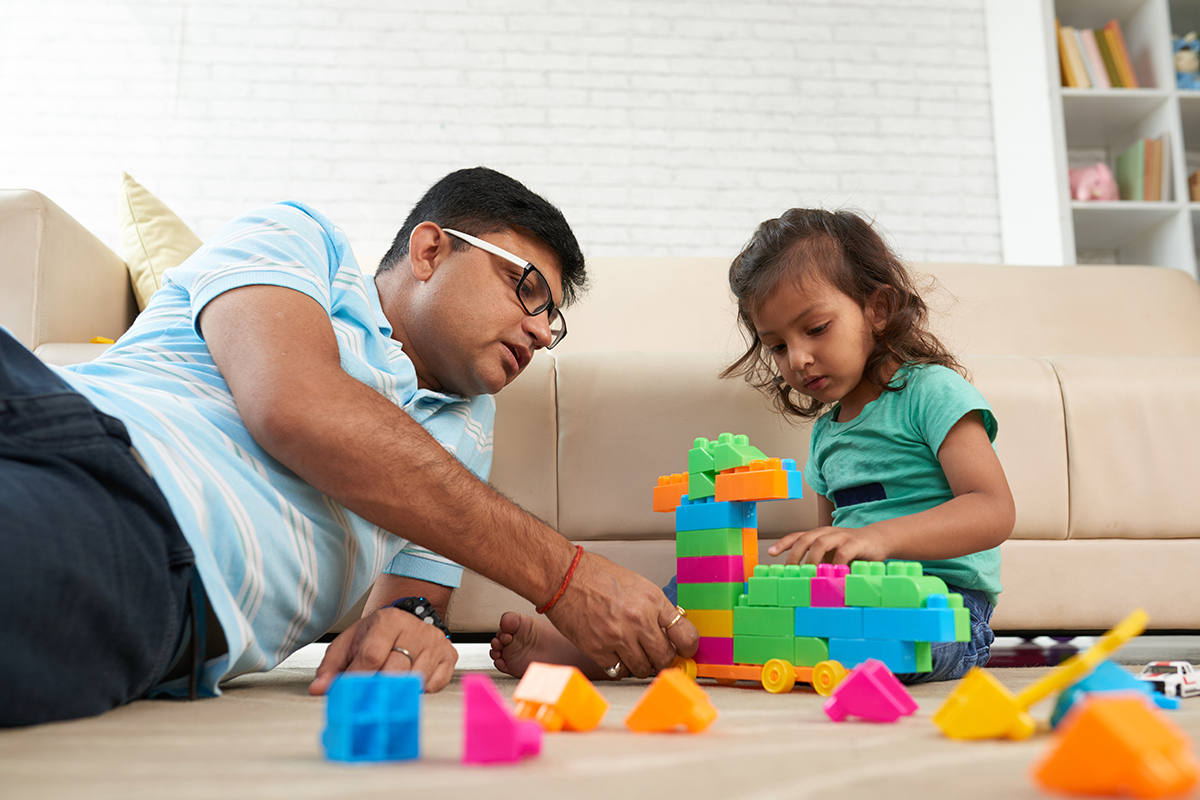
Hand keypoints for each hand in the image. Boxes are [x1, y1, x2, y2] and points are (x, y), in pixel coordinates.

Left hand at [309, 606, 457, 694]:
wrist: (408, 620)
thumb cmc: (376, 636)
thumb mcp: (349, 644)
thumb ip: (331, 667)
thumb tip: (319, 689)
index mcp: (388, 620)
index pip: (372, 656)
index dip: (359, 679)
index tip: (351, 693)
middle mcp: (415, 628)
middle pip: (395, 671)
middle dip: (378, 690)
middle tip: (367, 700)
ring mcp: (435, 642)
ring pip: (415, 681)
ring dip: (398, 692)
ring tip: (387, 690)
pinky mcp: (449, 656)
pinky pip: (433, 685)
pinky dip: (419, 691)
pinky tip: (409, 683)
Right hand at [545, 551, 697, 678]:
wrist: (563, 576)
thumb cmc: (595, 575)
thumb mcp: (636, 584)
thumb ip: (654, 607)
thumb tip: (669, 628)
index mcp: (652, 600)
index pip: (685, 634)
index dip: (688, 647)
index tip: (685, 651)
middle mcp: (639, 620)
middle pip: (665, 657)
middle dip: (664, 660)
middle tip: (659, 656)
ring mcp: (619, 637)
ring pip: (643, 668)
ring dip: (641, 664)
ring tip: (633, 653)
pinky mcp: (599, 650)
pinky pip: (619, 670)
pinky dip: (620, 666)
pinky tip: (616, 654)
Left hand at [767, 525, 887, 564]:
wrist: (880, 540)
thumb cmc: (852, 551)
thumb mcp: (832, 556)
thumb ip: (819, 563)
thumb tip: (802, 580)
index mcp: (819, 535)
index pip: (797, 536)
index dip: (783, 543)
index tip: (771, 553)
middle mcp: (827, 532)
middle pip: (805, 538)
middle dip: (794, 554)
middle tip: (790, 571)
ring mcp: (841, 536)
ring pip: (820, 542)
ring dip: (812, 559)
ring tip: (810, 573)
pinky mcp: (856, 543)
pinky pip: (843, 553)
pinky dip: (836, 564)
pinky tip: (834, 574)